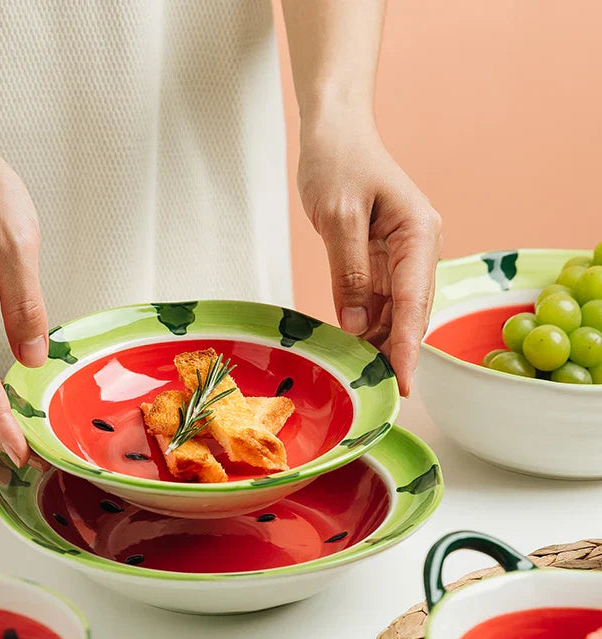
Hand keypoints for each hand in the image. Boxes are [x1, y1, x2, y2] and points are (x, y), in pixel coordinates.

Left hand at [297, 114, 441, 395]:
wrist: (334, 132)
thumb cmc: (338, 162)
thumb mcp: (338, 217)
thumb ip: (349, 272)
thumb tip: (355, 324)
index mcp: (417, 234)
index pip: (414, 302)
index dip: (407, 347)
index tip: (404, 383)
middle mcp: (417, 248)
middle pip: (410, 313)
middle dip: (396, 352)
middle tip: (380, 393)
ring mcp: (401, 255)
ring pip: (394, 312)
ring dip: (379, 342)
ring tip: (362, 376)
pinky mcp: (382, 259)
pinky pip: (377, 300)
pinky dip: (365, 325)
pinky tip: (353, 347)